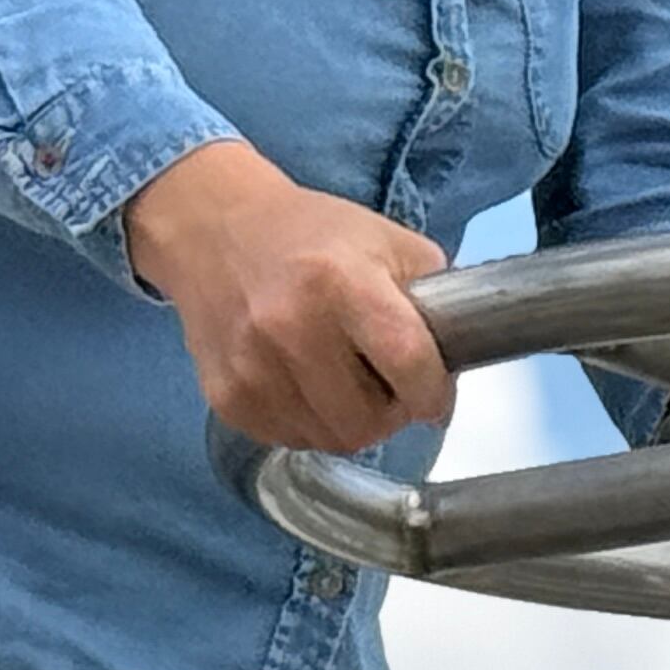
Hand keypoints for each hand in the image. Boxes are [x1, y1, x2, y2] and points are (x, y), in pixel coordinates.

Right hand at [126, 139, 451, 454]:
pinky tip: (305, 385)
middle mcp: (291, 329)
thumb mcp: (387, 240)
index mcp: (341, 282)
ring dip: (349, 422)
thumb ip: (432, 296)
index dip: (432, 391)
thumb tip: (456, 361)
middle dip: (390, 412)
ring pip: (330, 441)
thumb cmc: (311, 234)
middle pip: (369, 421)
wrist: (214, 228)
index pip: (408, 362)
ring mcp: (252, 369)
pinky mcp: (226, 397)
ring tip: (344, 383)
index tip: (434, 394)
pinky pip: (288, 440)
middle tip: (387, 387)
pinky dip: (308, 424)